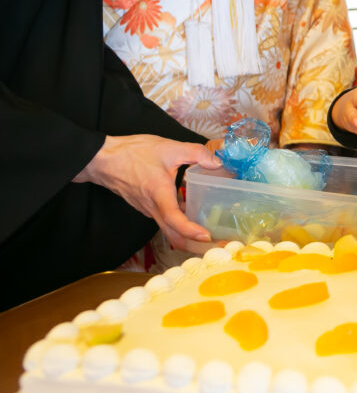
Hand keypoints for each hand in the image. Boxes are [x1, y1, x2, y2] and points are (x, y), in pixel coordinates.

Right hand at [75, 135, 221, 250]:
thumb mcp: (169, 147)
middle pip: (173, 234)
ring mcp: (148, 209)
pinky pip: (165, 220)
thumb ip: (196, 153)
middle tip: (218, 245)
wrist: (102, 160)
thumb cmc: (132, 153)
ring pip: (169, 229)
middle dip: (195, 244)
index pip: (174, 220)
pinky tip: (195, 213)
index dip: (191, 231)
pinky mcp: (146, 206)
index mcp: (158, 194)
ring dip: (188, 235)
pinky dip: (180, 224)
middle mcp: (152, 208)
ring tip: (212, 234)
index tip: (206, 236)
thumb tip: (217, 163)